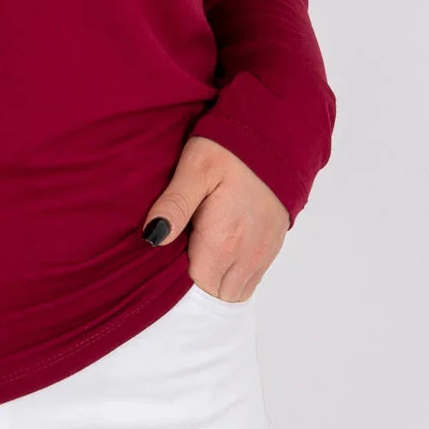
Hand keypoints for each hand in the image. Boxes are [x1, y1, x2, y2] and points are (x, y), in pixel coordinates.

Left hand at [141, 135, 289, 301]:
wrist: (277, 134)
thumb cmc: (231, 148)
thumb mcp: (195, 168)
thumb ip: (174, 204)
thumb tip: (152, 237)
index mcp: (223, 242)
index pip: (196, 290)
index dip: (178, 282)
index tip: (168, 261)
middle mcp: (247, 256)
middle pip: (215, 295)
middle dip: (196, 285)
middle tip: (180, 255)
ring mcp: (264, 253)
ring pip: (235, 291)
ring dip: (216, 280)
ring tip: (199, 251)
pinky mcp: (274, 245)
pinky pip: (252, 278)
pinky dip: (234, 273)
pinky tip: (220, 248)